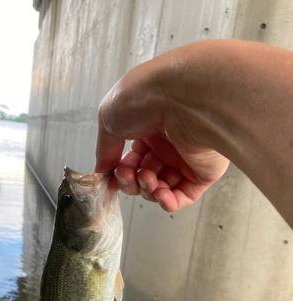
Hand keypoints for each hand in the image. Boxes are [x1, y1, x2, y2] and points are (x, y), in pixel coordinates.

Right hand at [95, 55, 228, 211]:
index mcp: (147, 126)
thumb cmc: (146, 95)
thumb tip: (101, 172)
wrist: (183, 95)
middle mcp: (167, 141)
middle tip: (127, 175)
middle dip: (131, 181)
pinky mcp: (202, 170)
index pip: (131, 159)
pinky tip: (159, 195)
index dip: (120, 172)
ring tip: (146, 178)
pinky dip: (168, 202)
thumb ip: (104, 150)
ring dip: (148, 190)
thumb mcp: (109, 119)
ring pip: (161, 188)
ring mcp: (185, 157)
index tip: (110, 178)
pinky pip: (183, 196)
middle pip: (144, 175)